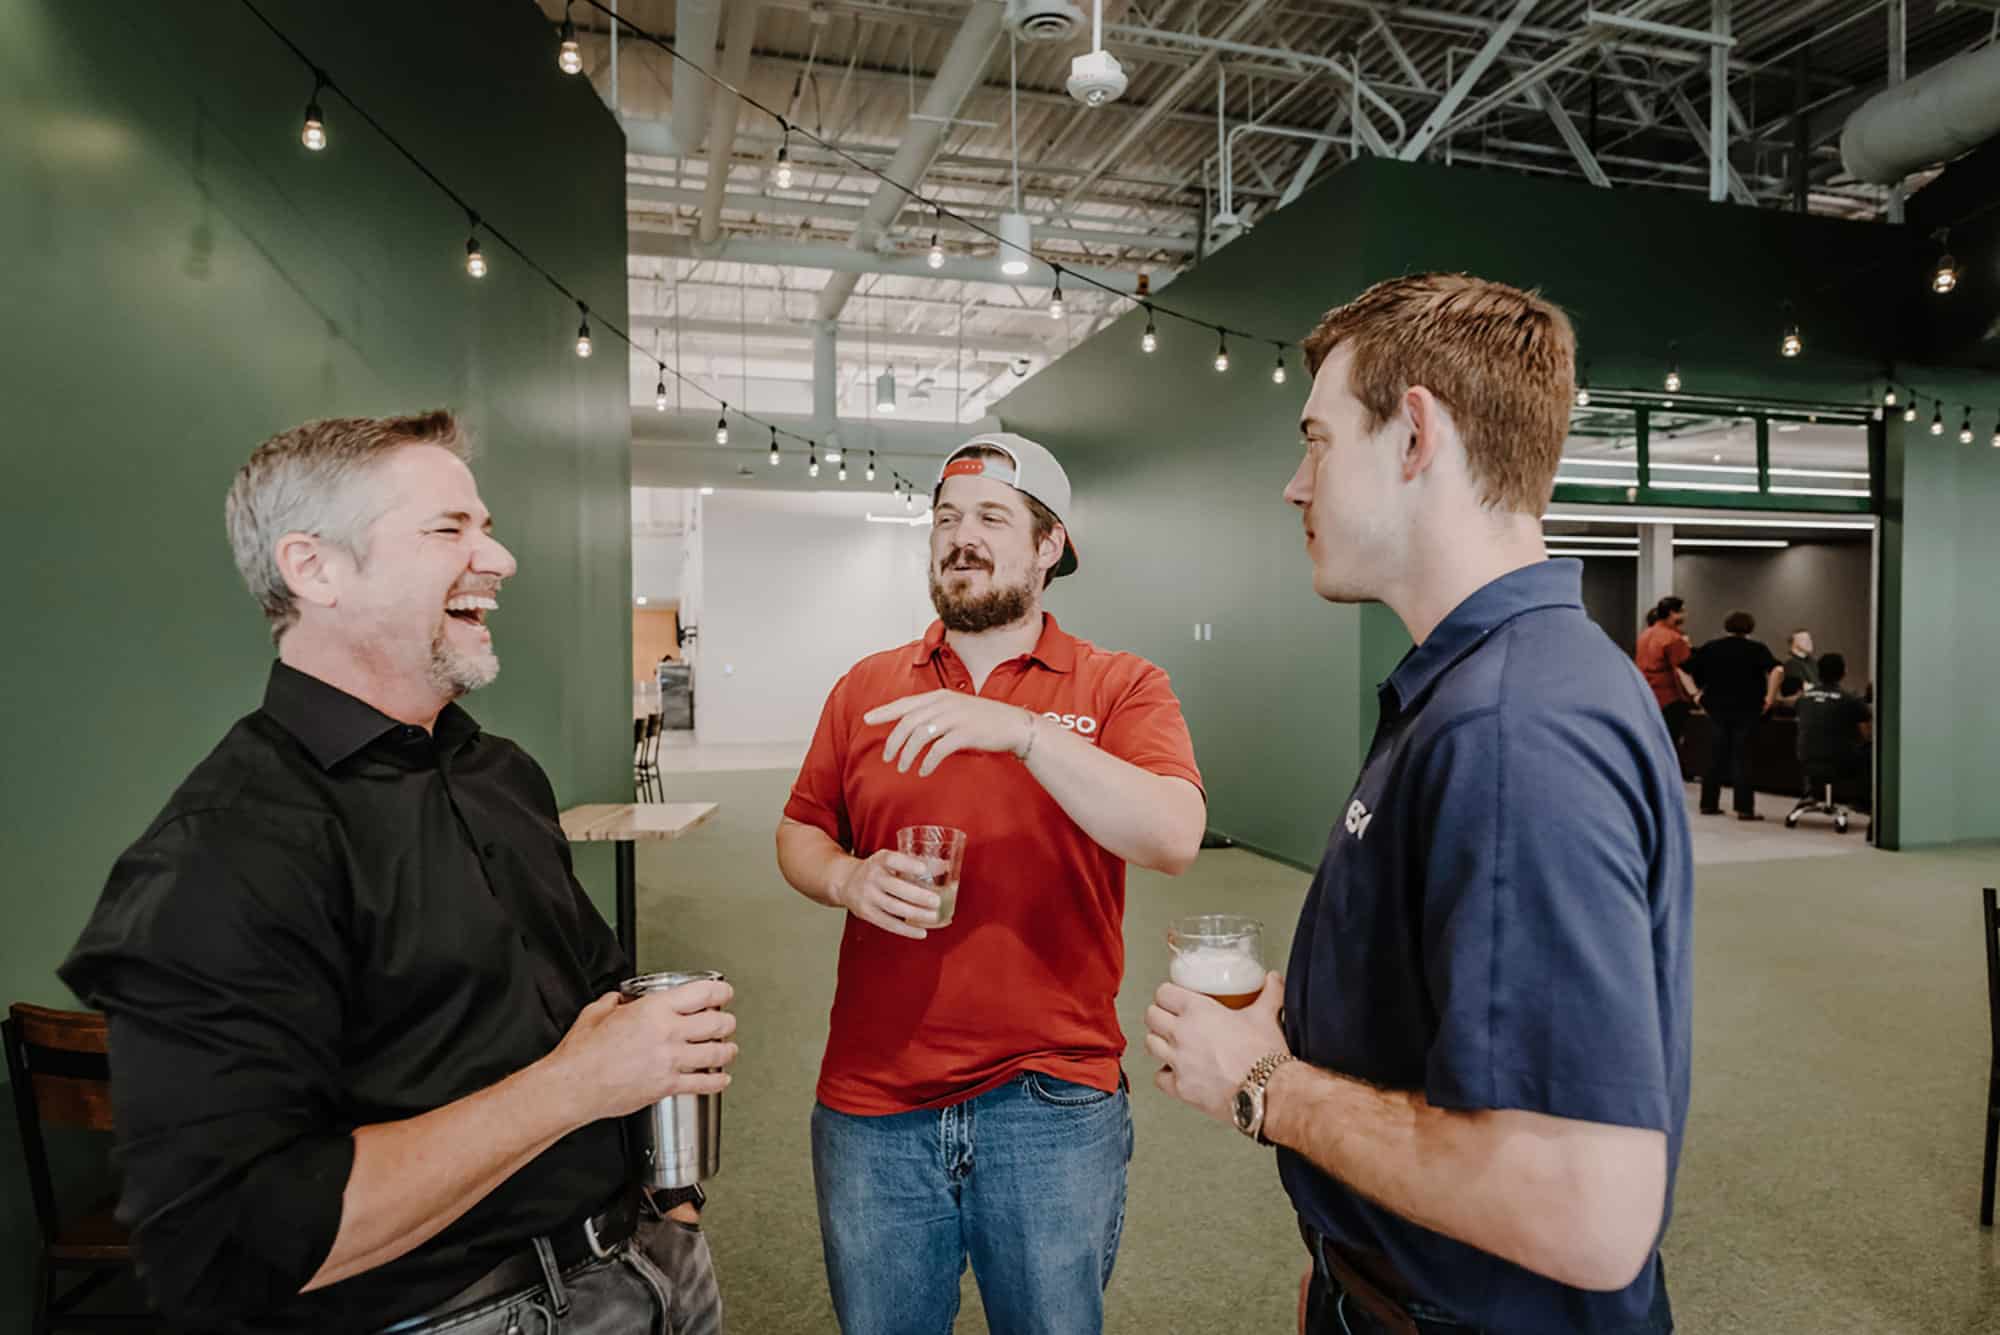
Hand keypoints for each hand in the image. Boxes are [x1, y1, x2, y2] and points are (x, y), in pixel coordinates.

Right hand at [544, 980, 737, 1124]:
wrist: (574, 1086)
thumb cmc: (582, 1053)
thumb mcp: (597, 1013)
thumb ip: (615, 1002)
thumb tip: (620, 1000)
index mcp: (654, 1010)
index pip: (703, 994)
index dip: (720, 992)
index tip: (724, 993)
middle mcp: (668, 1033)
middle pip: (717, 1023)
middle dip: (727, 1022)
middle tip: (727, 1022)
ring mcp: (670, 1061)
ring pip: (716, 1053)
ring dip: (727, 1050)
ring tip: (729, 1049)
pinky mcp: (668, 1086)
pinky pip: (703, 1084)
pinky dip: (718, 1081)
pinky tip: (721, 1079)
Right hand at [829, 849, 941, 939]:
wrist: (845, 882)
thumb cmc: (876, 870)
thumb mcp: (888, 860)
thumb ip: (912, 864)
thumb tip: (945, 867)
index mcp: (879, 860)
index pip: (892, 860)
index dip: (907, 864)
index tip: (923, 868)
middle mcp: (872, 877)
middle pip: (895, 888)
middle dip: (918, 896)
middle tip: (937, 901)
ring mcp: (868, 896)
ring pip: (894, 907)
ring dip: (916, 914)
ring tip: (934, 916)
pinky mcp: (867, 913)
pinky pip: (888, 923)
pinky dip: (906, 929)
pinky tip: (921, 932)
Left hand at [863, 690, 1036, 776]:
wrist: (1013, 724)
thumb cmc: (983, 720)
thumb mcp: (956, 709)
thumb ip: (934, 714)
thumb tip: (910, 728)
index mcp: (939, 696)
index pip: (905, 703)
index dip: (884, 711)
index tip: (867, 719)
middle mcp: (944, 704)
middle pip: (908, 722)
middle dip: (894, 742)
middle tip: (887, 758)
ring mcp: (955, 717)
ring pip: (920, 736)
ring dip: (907, 755)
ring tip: (903, 768)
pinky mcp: (965, 733)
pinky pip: (938, 749)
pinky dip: (927, 762)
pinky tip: (923, 771)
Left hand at [1144, 973, 1287, 1125]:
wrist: (1267, 1092)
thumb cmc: (1264, 1055)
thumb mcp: (1266, 1016)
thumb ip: (1270, 994)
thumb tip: (1273, 980)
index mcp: (1198, 1011)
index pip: (1164, 993)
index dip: (1166, 994)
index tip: (1172, 998)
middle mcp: (1182, 1034)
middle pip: (1151, 1016)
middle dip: (1159, 1016)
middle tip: (1168, 1018)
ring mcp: (1179, 1061)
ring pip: (1150, 1044)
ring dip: (1159, 1042)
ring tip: (1170, 1043)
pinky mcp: (1181, 1087)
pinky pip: (1159, 1077)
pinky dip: (1165, 1074)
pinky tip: (1175, 1071)